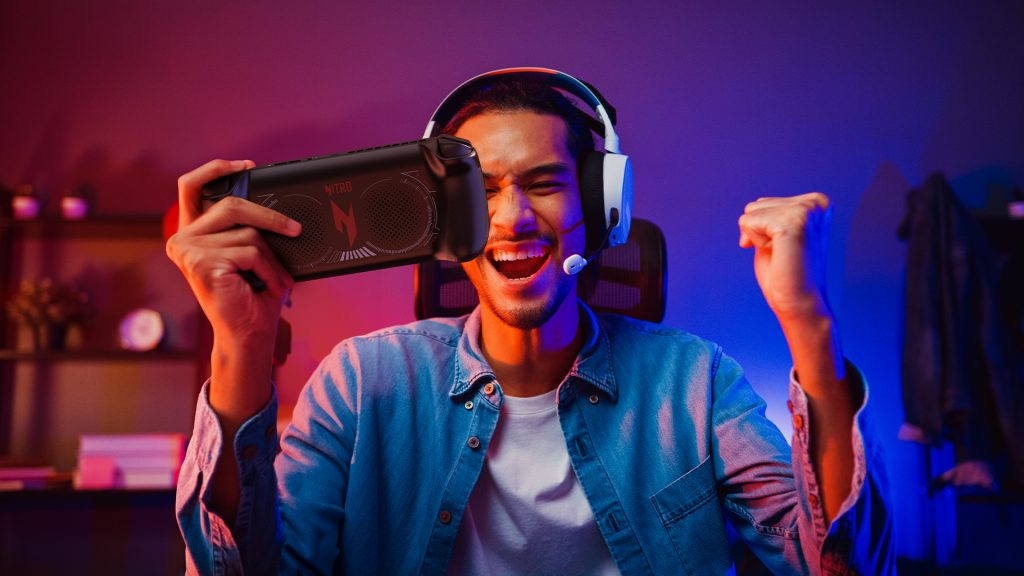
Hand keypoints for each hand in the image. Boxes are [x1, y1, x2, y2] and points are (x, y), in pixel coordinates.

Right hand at [166, 159, 300, 350]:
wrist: (248, 333)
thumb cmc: (252, 295)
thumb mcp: (249, 251)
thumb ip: (248, 225)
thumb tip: (277, 202)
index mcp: (192, 232)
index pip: (192, 186)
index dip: (217, 169)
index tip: (248, 165)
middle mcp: (182, 239)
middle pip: (232, 205)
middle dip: (270, 218)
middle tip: (295, 230)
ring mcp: (188, 251)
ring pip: (248, 233)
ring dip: (272, 258)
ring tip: (276, 278)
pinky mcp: (201, 263)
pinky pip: (250, 252)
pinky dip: (268, 270)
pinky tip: (267, 286)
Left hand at [738, 192, 831, 324]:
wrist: (799, 303)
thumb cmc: (787, 273)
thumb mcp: (777, 235)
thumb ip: (770, 216)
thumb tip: (752, 206)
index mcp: (817, 202)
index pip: (764, 202)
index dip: (761, 230)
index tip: (782, 248)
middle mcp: (816, 202)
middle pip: (756, 205)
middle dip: (758, 232)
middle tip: (782, 254)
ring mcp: (806, 210)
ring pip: (750, 212)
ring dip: (758, 238)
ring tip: (782, 254)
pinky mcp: (793, 222)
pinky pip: (748, 222)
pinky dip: (756, 242)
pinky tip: (778, 255)